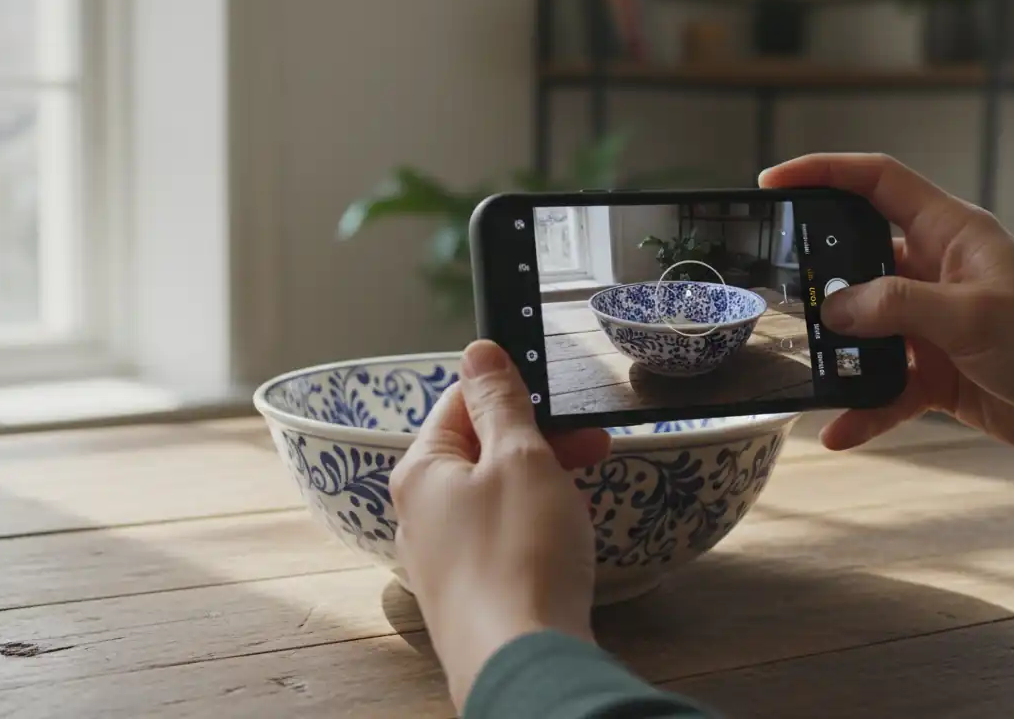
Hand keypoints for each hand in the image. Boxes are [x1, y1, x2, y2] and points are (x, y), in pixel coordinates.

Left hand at [389, 340, 610, 709]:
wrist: (523, 662)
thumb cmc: (520, 556)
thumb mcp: (520, 458)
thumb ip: (501, 402)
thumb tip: (478, 352)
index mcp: (422, 470)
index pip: (461, 402)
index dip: (515, 394)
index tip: (560, 400)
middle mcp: (420, 512)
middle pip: (480, 451)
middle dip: (541, 442)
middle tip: (594, 445)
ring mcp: (442, 557)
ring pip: (494, 496)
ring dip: (543, 483)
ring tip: (583, 496)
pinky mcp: (469, 592)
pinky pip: (501, 539)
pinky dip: (535, 527)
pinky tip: (564, 540)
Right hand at [760, 153, 1013, 478]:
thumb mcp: (972, 315)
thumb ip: (897, 306)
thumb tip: (832, 311)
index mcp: (950, 233)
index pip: (876, 183)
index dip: (824, 172)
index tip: (774, 181)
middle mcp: (936, 272)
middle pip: (858, 261)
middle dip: (818, 279)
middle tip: (775, 293)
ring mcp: (934, 323)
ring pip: (866, 330)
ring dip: (839, 354)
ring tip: (806, 371)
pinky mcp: (938, 371)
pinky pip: (887, 386)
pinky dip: (865, 408)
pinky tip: (840, 432)